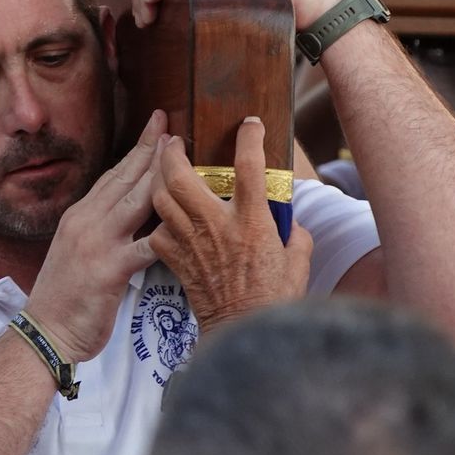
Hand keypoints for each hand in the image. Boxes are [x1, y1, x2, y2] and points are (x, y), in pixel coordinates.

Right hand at [24, 111, 168, 362]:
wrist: (43, 331)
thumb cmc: (64, 298)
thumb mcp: (77, 253)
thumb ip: (100, 231)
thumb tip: (127, 219)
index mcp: (79, 216)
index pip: (112, 174)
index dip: (136, 149)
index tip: (157, 128)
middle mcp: (85, 221)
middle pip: (125, 178)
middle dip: (151, 150)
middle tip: (174, 127)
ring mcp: (95, 243)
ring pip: (136, 201)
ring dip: (162, 176)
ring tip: (184, 156)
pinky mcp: (108, 270)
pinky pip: (146, 246)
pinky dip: (169, 233)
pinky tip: (193, 222)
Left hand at [143, 119, 312, 331]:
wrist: (243, 331)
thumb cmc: (275, 298)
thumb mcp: (298, 261)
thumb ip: (292, 232)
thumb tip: (287, 217)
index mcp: (252, 222)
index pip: (249, 168)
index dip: (249, 139)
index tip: (249, 123)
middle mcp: (216, 226)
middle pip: (180, 176)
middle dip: (171, 152)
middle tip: (172, 141)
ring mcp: (190, 242)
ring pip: (160, 198)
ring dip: (156, 179)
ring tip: (160, 168)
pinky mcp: (174, 259)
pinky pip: (156, 231)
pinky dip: (157, 219)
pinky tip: (162, 214)